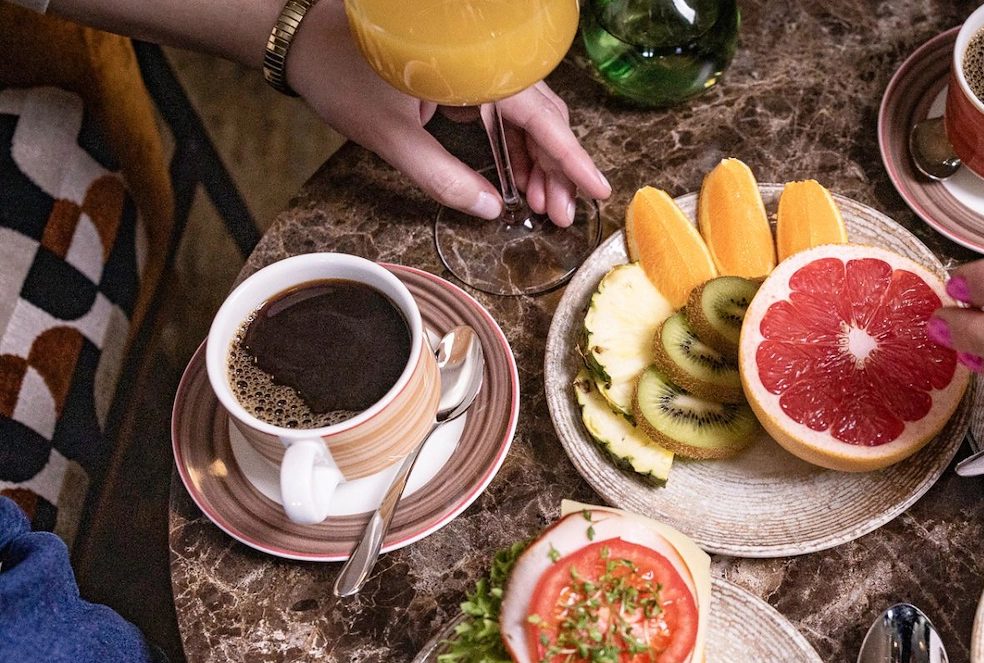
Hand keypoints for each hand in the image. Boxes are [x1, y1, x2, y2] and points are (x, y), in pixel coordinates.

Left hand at [285, 1, 609, 223]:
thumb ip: (441, 177)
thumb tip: (489, 211)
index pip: (540, 117)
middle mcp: (485, 62)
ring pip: (526, 118)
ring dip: (537, 164)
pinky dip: (514, 149)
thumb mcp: (389, 136)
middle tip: (562, 216)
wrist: (300, 40)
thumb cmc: (338, 76)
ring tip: (545, 207)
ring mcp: (477, 69)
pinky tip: (519, 181)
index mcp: (476, 66)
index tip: (598, 190)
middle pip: (542, 119)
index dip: (571, 159)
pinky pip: (504, 114)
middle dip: (556, 171)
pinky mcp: (464, 77)